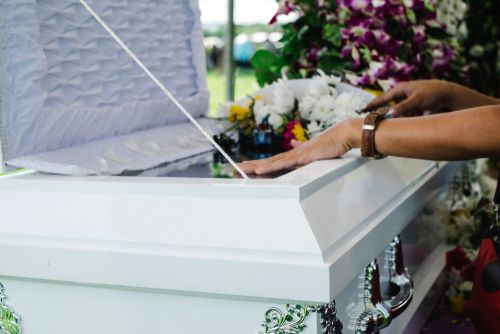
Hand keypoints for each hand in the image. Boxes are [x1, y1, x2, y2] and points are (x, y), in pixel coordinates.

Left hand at [239, 119, 361, 174]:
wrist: (342, 135)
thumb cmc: (331, 143)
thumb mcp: (314, 148)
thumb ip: (302, 148)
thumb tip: (294, 143)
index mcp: (293, 155)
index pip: (272, 161)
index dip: (259, 164)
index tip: (246, 167)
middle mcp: (291, 154)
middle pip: (267, 162)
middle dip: (251, 166)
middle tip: (235, 169)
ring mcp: (294, 156)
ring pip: (270, 163)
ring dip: (254, 167)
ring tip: (240, 170)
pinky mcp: (300, 158)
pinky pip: (281, 165)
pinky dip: (269, 167)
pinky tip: (258, 170)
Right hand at [365, 80, 452, 116]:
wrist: (448, 93)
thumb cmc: (432, 93)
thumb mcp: (417, 100)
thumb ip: (403, 107)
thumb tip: (390, 114)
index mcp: (401, 88)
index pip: (383, 97)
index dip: (373, 104)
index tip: (363, 109)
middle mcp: (403, 93)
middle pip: (389, 104)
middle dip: (384, 111)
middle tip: (375, 118)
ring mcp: (408, 98)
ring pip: (398, 109)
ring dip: (399, 115)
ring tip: (401, 119)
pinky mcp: (414, 104)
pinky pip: (406, 112)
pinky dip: (407, 116)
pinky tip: (412, 117)